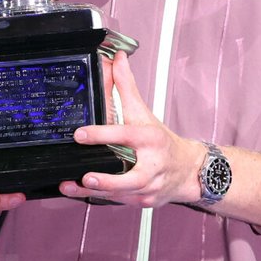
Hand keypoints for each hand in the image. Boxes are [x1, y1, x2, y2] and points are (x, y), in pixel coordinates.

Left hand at [59, 50, 203, 207]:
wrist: (188, 170)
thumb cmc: (162, 141)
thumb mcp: (144, 112)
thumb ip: (126, 86)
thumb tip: (116, 58)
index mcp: (151, 140)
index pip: (126, 135)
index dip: (102, 135)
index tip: (80, 135)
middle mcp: (152, 166)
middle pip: (130, 177)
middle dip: (107, 180)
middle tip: (85, 176)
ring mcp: (149, 187)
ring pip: (120, 194)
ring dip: (93, 192)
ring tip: (71, 186)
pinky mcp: (143, 202)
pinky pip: (118, 202)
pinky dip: (99, 198)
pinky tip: (79, 192)